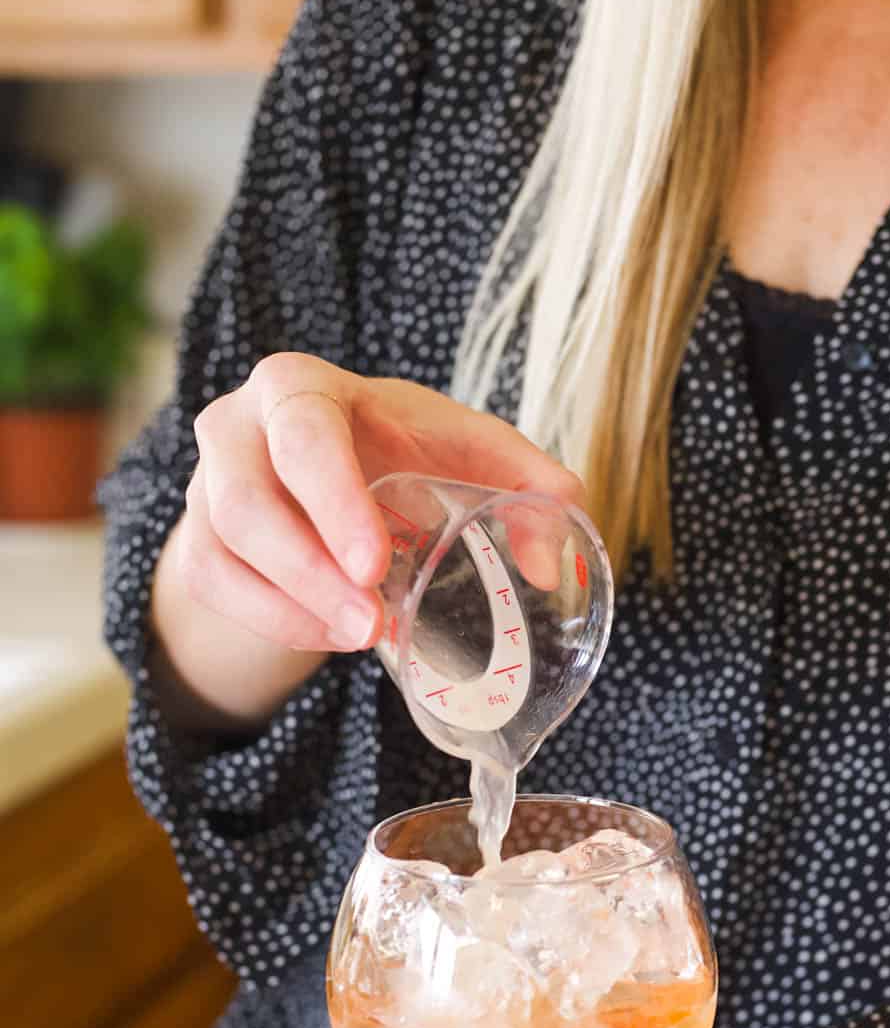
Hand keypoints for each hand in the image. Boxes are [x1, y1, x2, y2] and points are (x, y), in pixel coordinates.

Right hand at [178, 351, 584, 654]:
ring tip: (363, 639)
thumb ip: (533, 488)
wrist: (327, 467)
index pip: (303, 436)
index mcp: (301, 388)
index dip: (333, 502)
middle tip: (372, 627)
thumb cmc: (402, 448)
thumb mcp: (470, 451)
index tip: (375, 565)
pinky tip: (329, 637)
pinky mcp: (198, 542)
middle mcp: (237, 428)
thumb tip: (554, 563)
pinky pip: (215, 589)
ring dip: (292, 608)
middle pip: (246, 503)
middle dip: (309, 574)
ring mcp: (206, 487)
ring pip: (222, 554)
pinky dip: (274, 622)